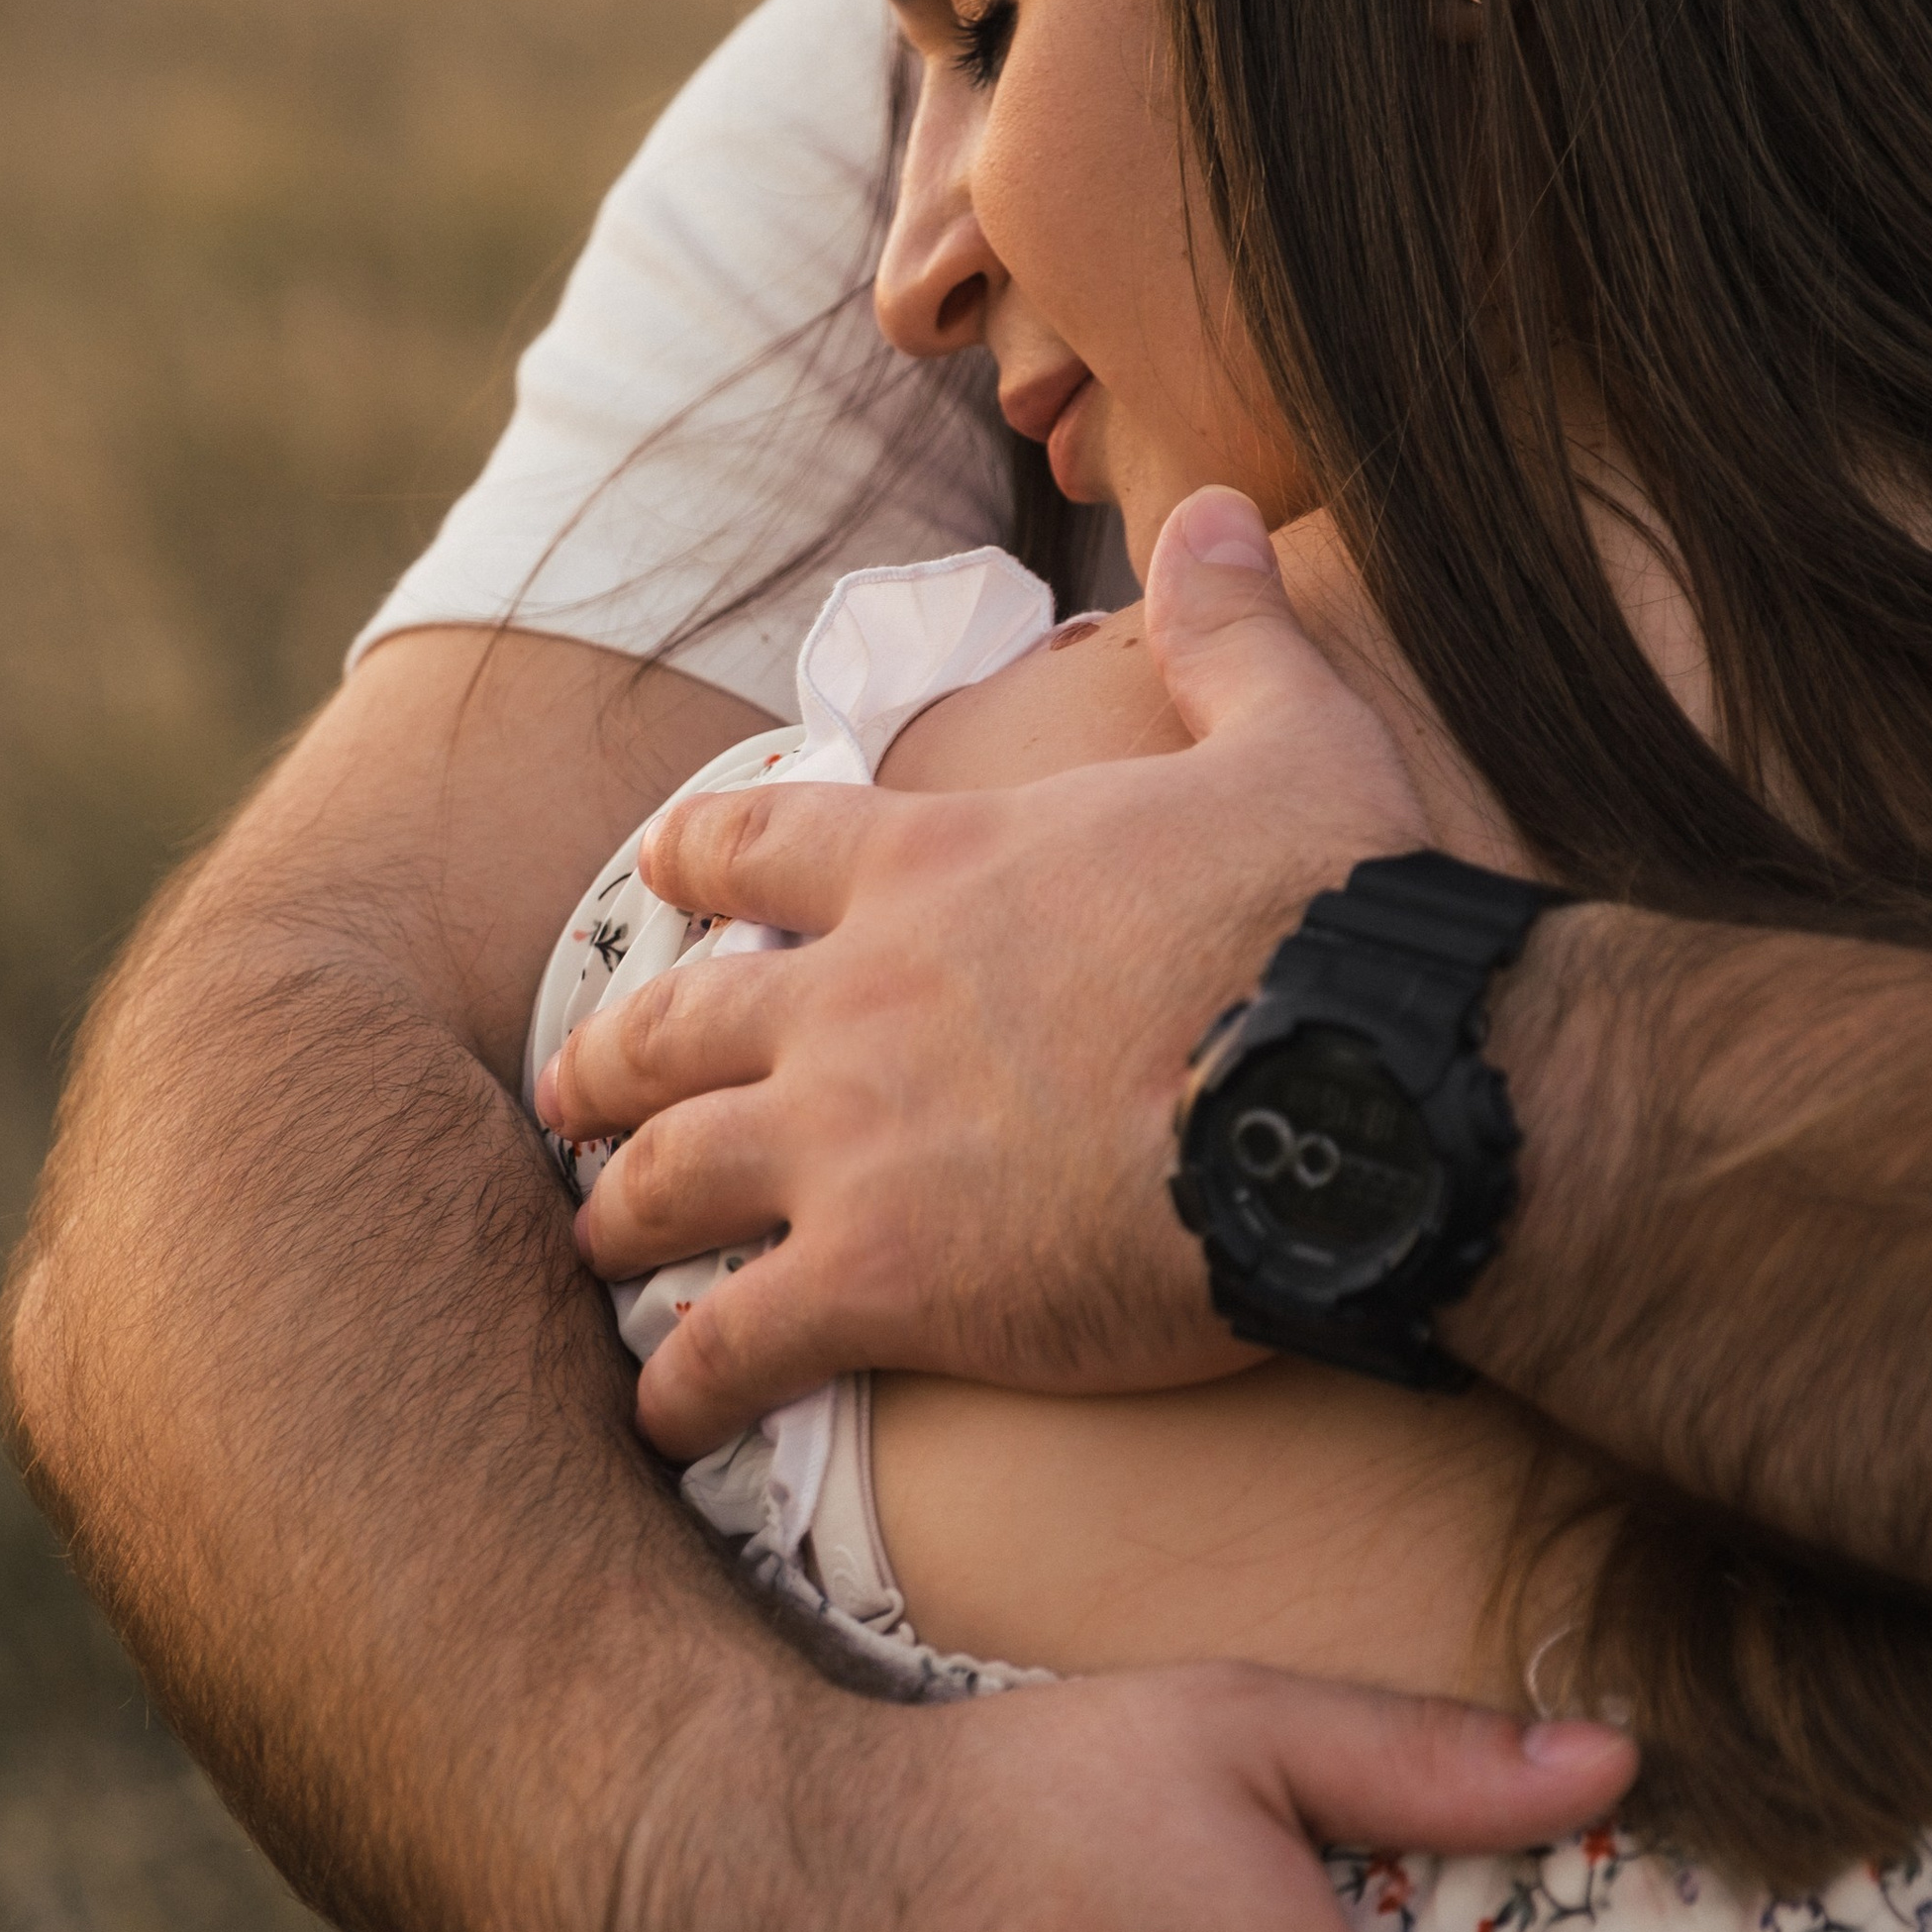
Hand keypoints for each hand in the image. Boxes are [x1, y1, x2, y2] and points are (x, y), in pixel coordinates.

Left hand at [542, 488, 1429, 1456]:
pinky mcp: (880, 1281)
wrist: (1358, 1088)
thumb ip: (1232, 631)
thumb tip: (1227, 513)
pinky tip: (662, 1418)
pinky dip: (679, 1384)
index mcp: (938, 866)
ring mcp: (849, 1144)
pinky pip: (725, 1345)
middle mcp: (856, 998)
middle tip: (573, 1098)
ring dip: (614, 1220)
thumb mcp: (1295, 735)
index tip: (659, 877)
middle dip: (608, 1064)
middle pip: (672, 1024)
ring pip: (662, 1183)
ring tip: (594, 1255)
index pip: (758, 844)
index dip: (696, 861)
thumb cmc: (1332, 919)